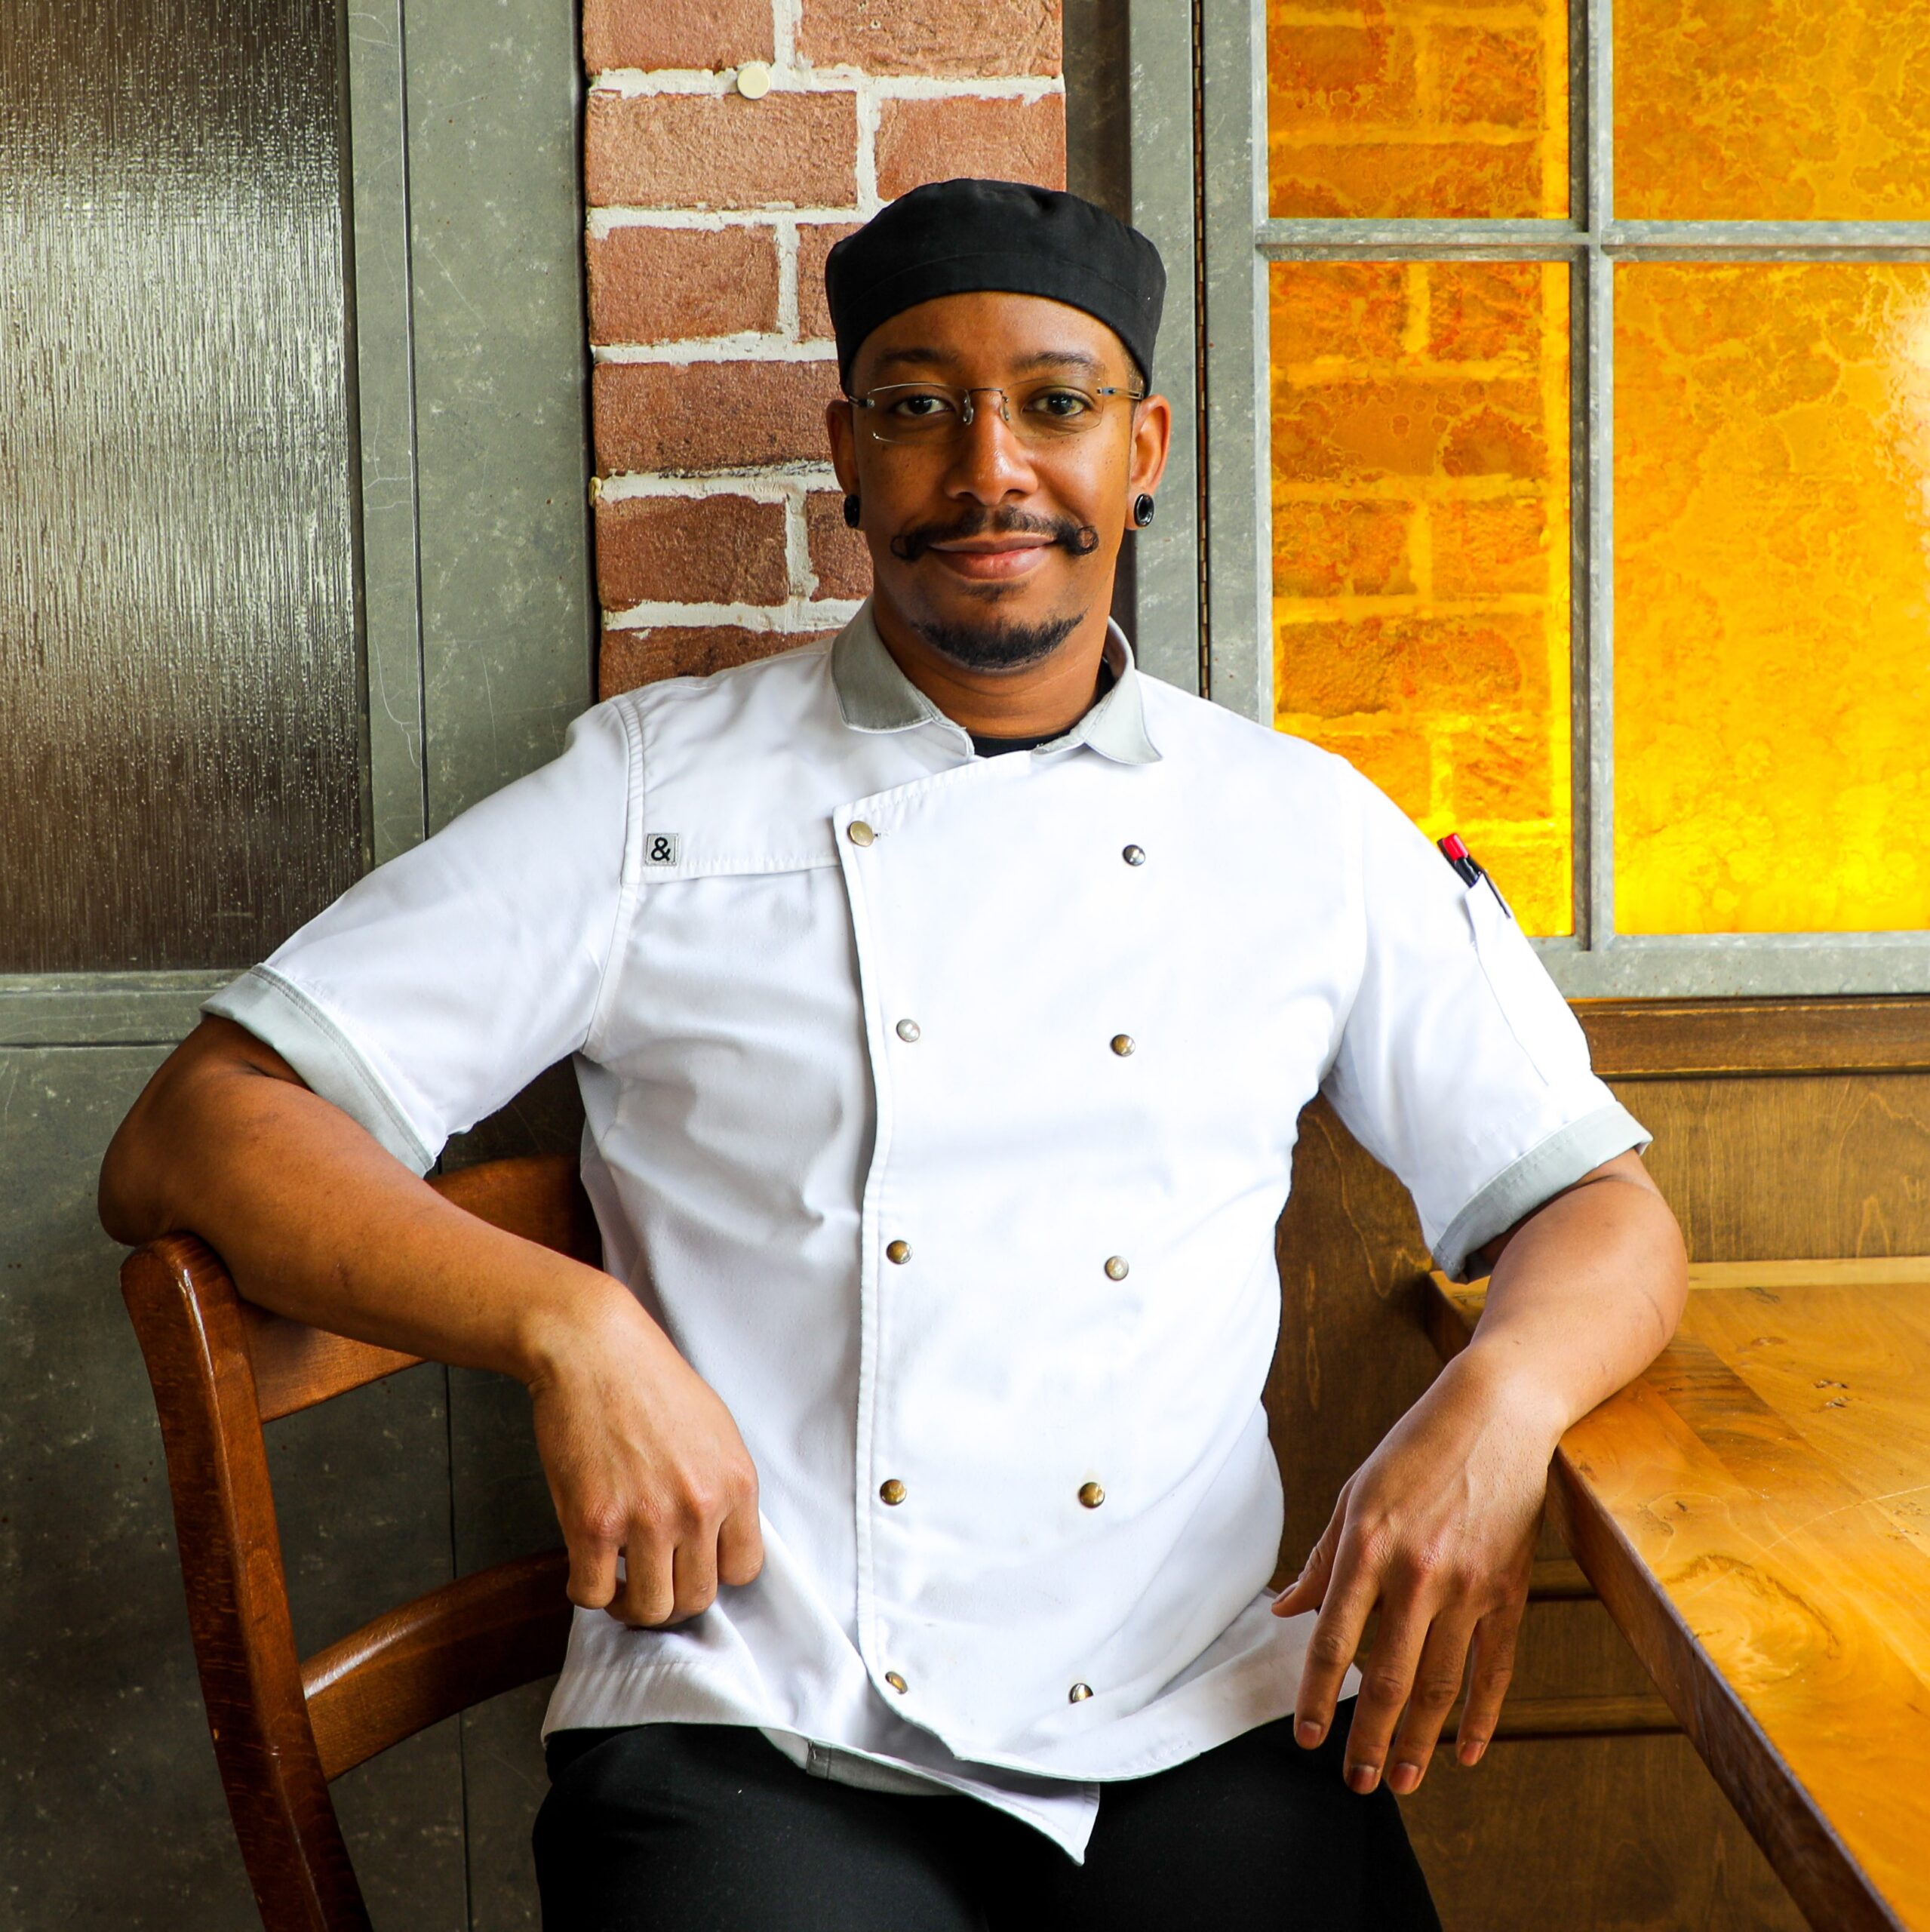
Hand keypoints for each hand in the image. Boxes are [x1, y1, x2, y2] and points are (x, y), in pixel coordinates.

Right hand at [524, 1281, 763, 1626]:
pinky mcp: (594, 1522)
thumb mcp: (714, 1430)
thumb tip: (719, 1537)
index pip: (743, 1569)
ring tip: (616, 1582)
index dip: (713, 1574)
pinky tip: (585, 1567)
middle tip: (647, 1579)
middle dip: (670, 1596)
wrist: (594, 1349)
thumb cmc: (649, 1382)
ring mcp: (647, 1519)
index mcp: (736, 1483)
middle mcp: (700, 1507)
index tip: (690, 1565)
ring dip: (629, 1604)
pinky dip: (586, 1590)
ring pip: (649, 1608)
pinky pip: (592, 1593)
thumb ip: (721, 1486)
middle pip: (696, 1598)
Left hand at [1271, 1347, 1557, 1794]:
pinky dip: (1482, 1717)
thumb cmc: (1414, 1450)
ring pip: (1440, 1685)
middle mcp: (1416, 1573)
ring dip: (1418, 1740)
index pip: (1332, 1640)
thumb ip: (1323, 1560)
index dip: (1314, 1697)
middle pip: (1386, 1677)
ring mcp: (1469, 1587)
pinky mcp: (1509, 1592)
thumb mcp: (1354, 1495)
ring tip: (1401, 1778)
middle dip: (1367, 1738)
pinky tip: (1468, 1753)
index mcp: (1367, 1547)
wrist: (1494, 1415)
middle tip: (1356, 1782)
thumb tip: (1284, 1609)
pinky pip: (1495, 1669)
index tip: (1306, 1740)